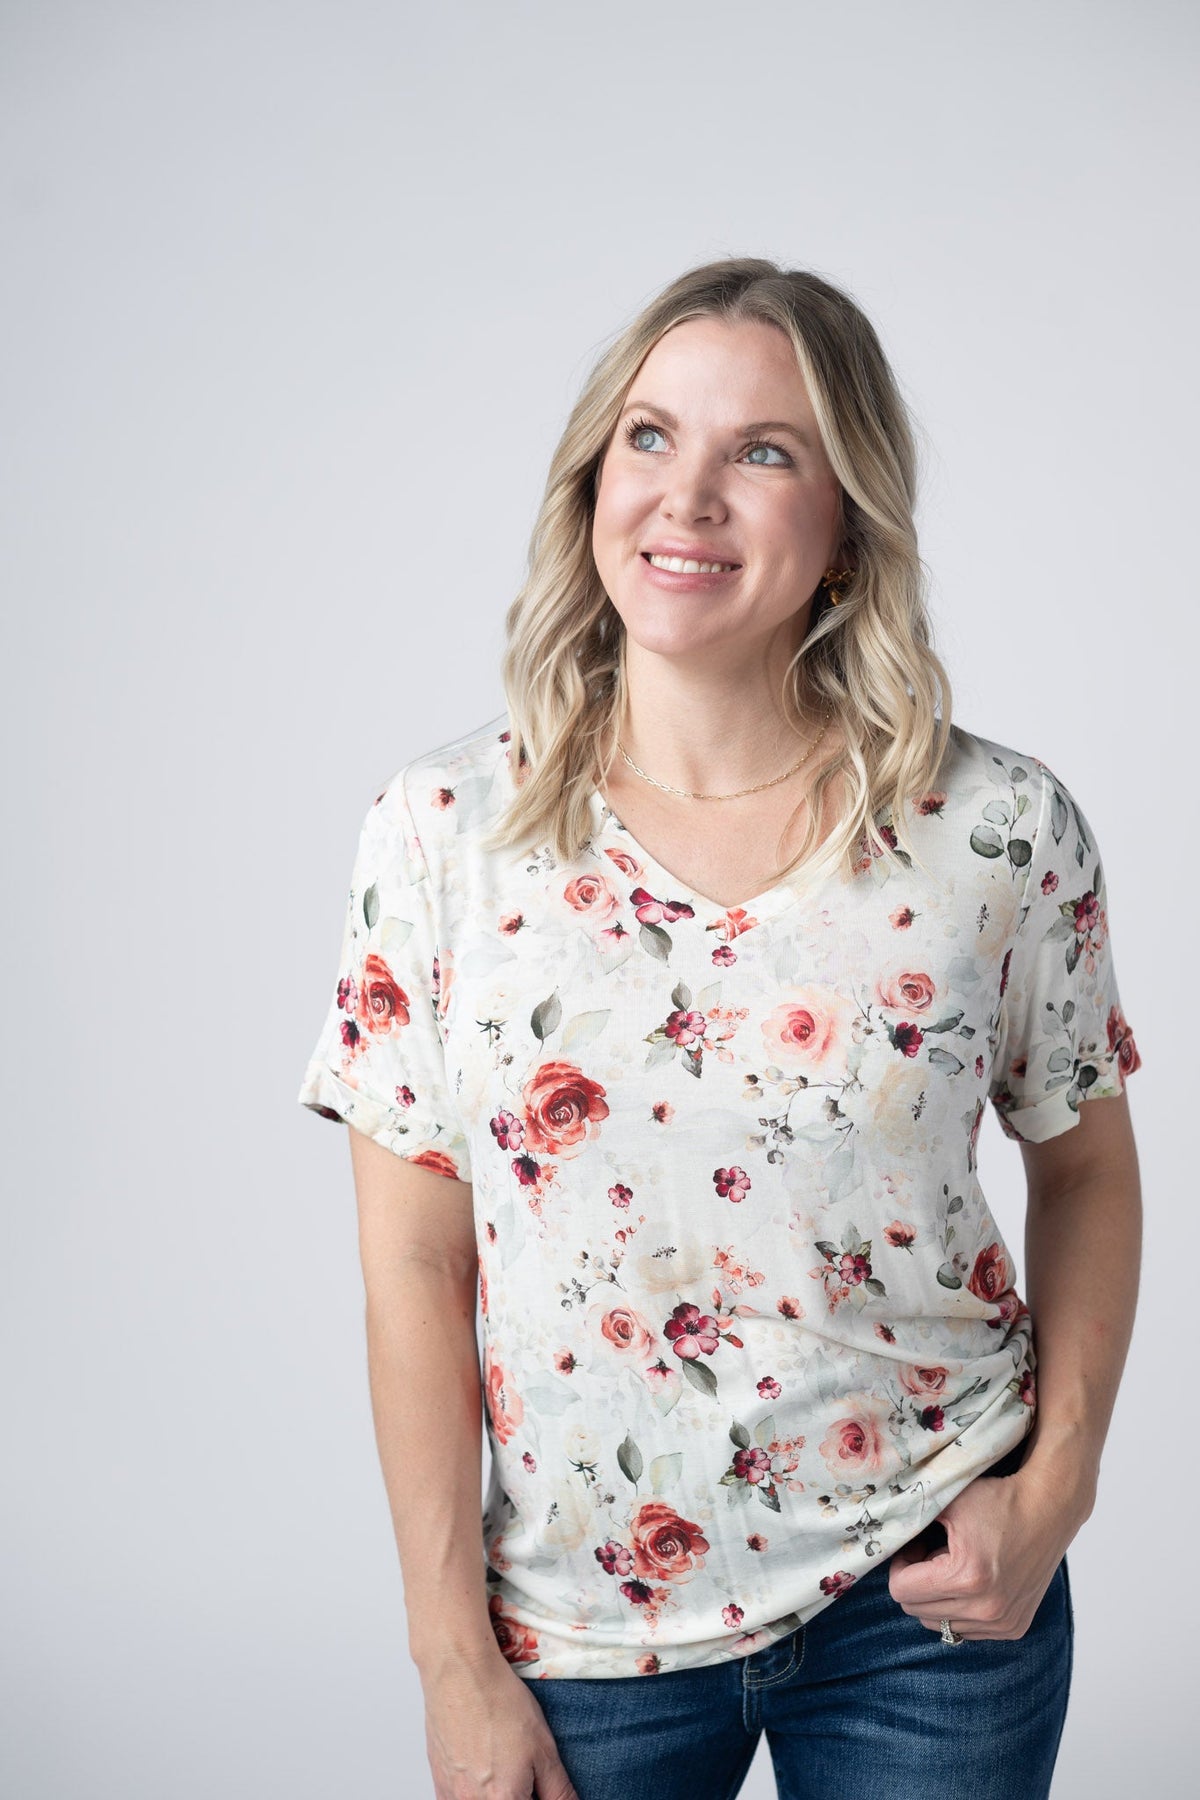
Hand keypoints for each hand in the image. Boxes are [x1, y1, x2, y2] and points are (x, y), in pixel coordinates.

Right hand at [420, 1647, 579, 1799]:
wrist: (459, 1672)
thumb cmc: (499, 1702)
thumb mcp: (543, 1748)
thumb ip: (558, 1790)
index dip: (538, 1797)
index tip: (540, 1787)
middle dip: (520, 1795)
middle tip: (525, 1775)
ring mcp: (452, 1796)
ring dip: (497, 1794)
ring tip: (502, 1767)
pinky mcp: (439, 1784)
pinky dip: (476, 1794)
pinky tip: (482, 1770)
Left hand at [886, 1465, 1070, 1640]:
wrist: (1049, 1508)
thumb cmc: (998, 1500)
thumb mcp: (948, 1500)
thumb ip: (911, 1519)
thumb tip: (882, 1539)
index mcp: (966, 1578)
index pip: (901, 1591)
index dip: (900, 1564)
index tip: (915, 1544)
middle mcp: (987, 1609)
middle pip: (916, 1611)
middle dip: (917, 1581)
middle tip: (932, 1552)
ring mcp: (1003, 1623)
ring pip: (940, 1625)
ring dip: (938, 1597)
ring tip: (954, 1565)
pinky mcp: (1014, 1628)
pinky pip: (967, 1630)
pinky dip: (961, 1608)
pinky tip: (974, 1580)